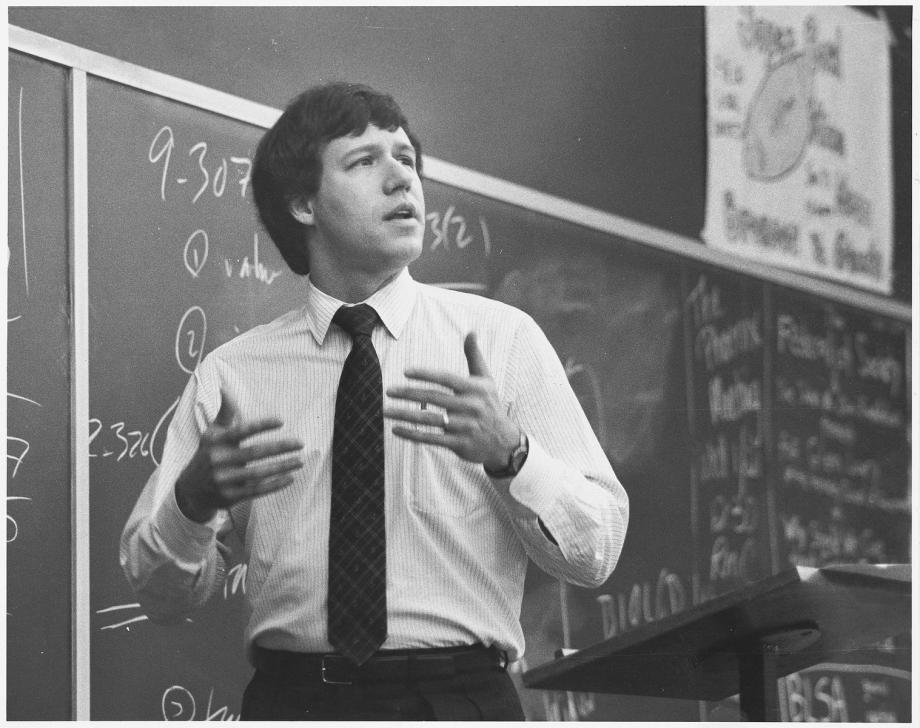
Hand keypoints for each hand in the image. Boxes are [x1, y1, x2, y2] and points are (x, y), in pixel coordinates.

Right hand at [174, 392, 303, 522]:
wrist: (191, 490)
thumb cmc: (208, 454)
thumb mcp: (212, 433)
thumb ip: (225, 412)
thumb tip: (225, 387)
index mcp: (216, 442)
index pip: (241, 431)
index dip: (261, 425)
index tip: (282, 421)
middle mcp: (219, 461)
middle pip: (254, 453)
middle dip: (280, 447)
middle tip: (301, 443)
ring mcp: (224, 480)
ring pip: (258, 473)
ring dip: (282, 467)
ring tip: (300, 461)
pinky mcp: (230, 496)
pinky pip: (257, 490)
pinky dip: (275, 485)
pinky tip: (291, 478)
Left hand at [384, 333, 520, 470]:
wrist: (505, 442)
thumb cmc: (490, 405)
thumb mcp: (486, 381)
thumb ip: (475, 356)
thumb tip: (471, 331)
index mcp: (475, 389)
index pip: (446, 378)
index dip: (426, 374)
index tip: (405, 372)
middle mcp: (470, 407)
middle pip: (434, 398)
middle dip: (408, 393)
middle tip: (388, 390)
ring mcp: (464, 427)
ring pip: (429, 419)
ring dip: (405, 415)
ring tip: (386, 411)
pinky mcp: (459, 444)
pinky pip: (431, 438)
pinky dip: (412, 434)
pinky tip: (396, 430)